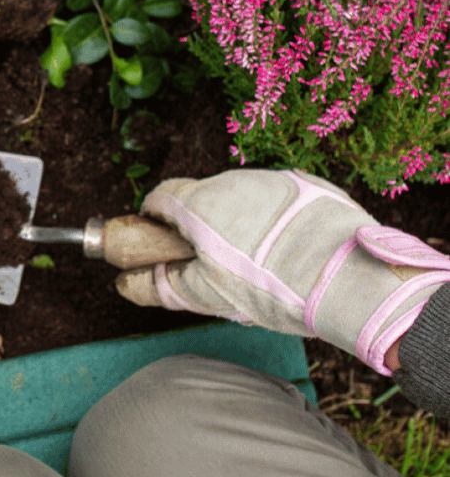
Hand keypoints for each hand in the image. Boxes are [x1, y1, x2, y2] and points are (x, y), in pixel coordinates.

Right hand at [115, 169, 449, 375]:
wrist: (349, 279)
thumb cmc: (271, 289)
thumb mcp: (207, 296)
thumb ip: (160, 285)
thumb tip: (126, 282)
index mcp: (200, 204)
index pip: (159, 197)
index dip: (153, 219)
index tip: (160, 241)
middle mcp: (232, 182)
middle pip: (201, 198)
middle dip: (200, 226)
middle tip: (216, 265)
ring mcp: (273, 181)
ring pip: (241, 199)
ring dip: (239, 223)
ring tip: (262, 264)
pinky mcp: (308, 187)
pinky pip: (278, 201)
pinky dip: (275, 221)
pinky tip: (291, 252)